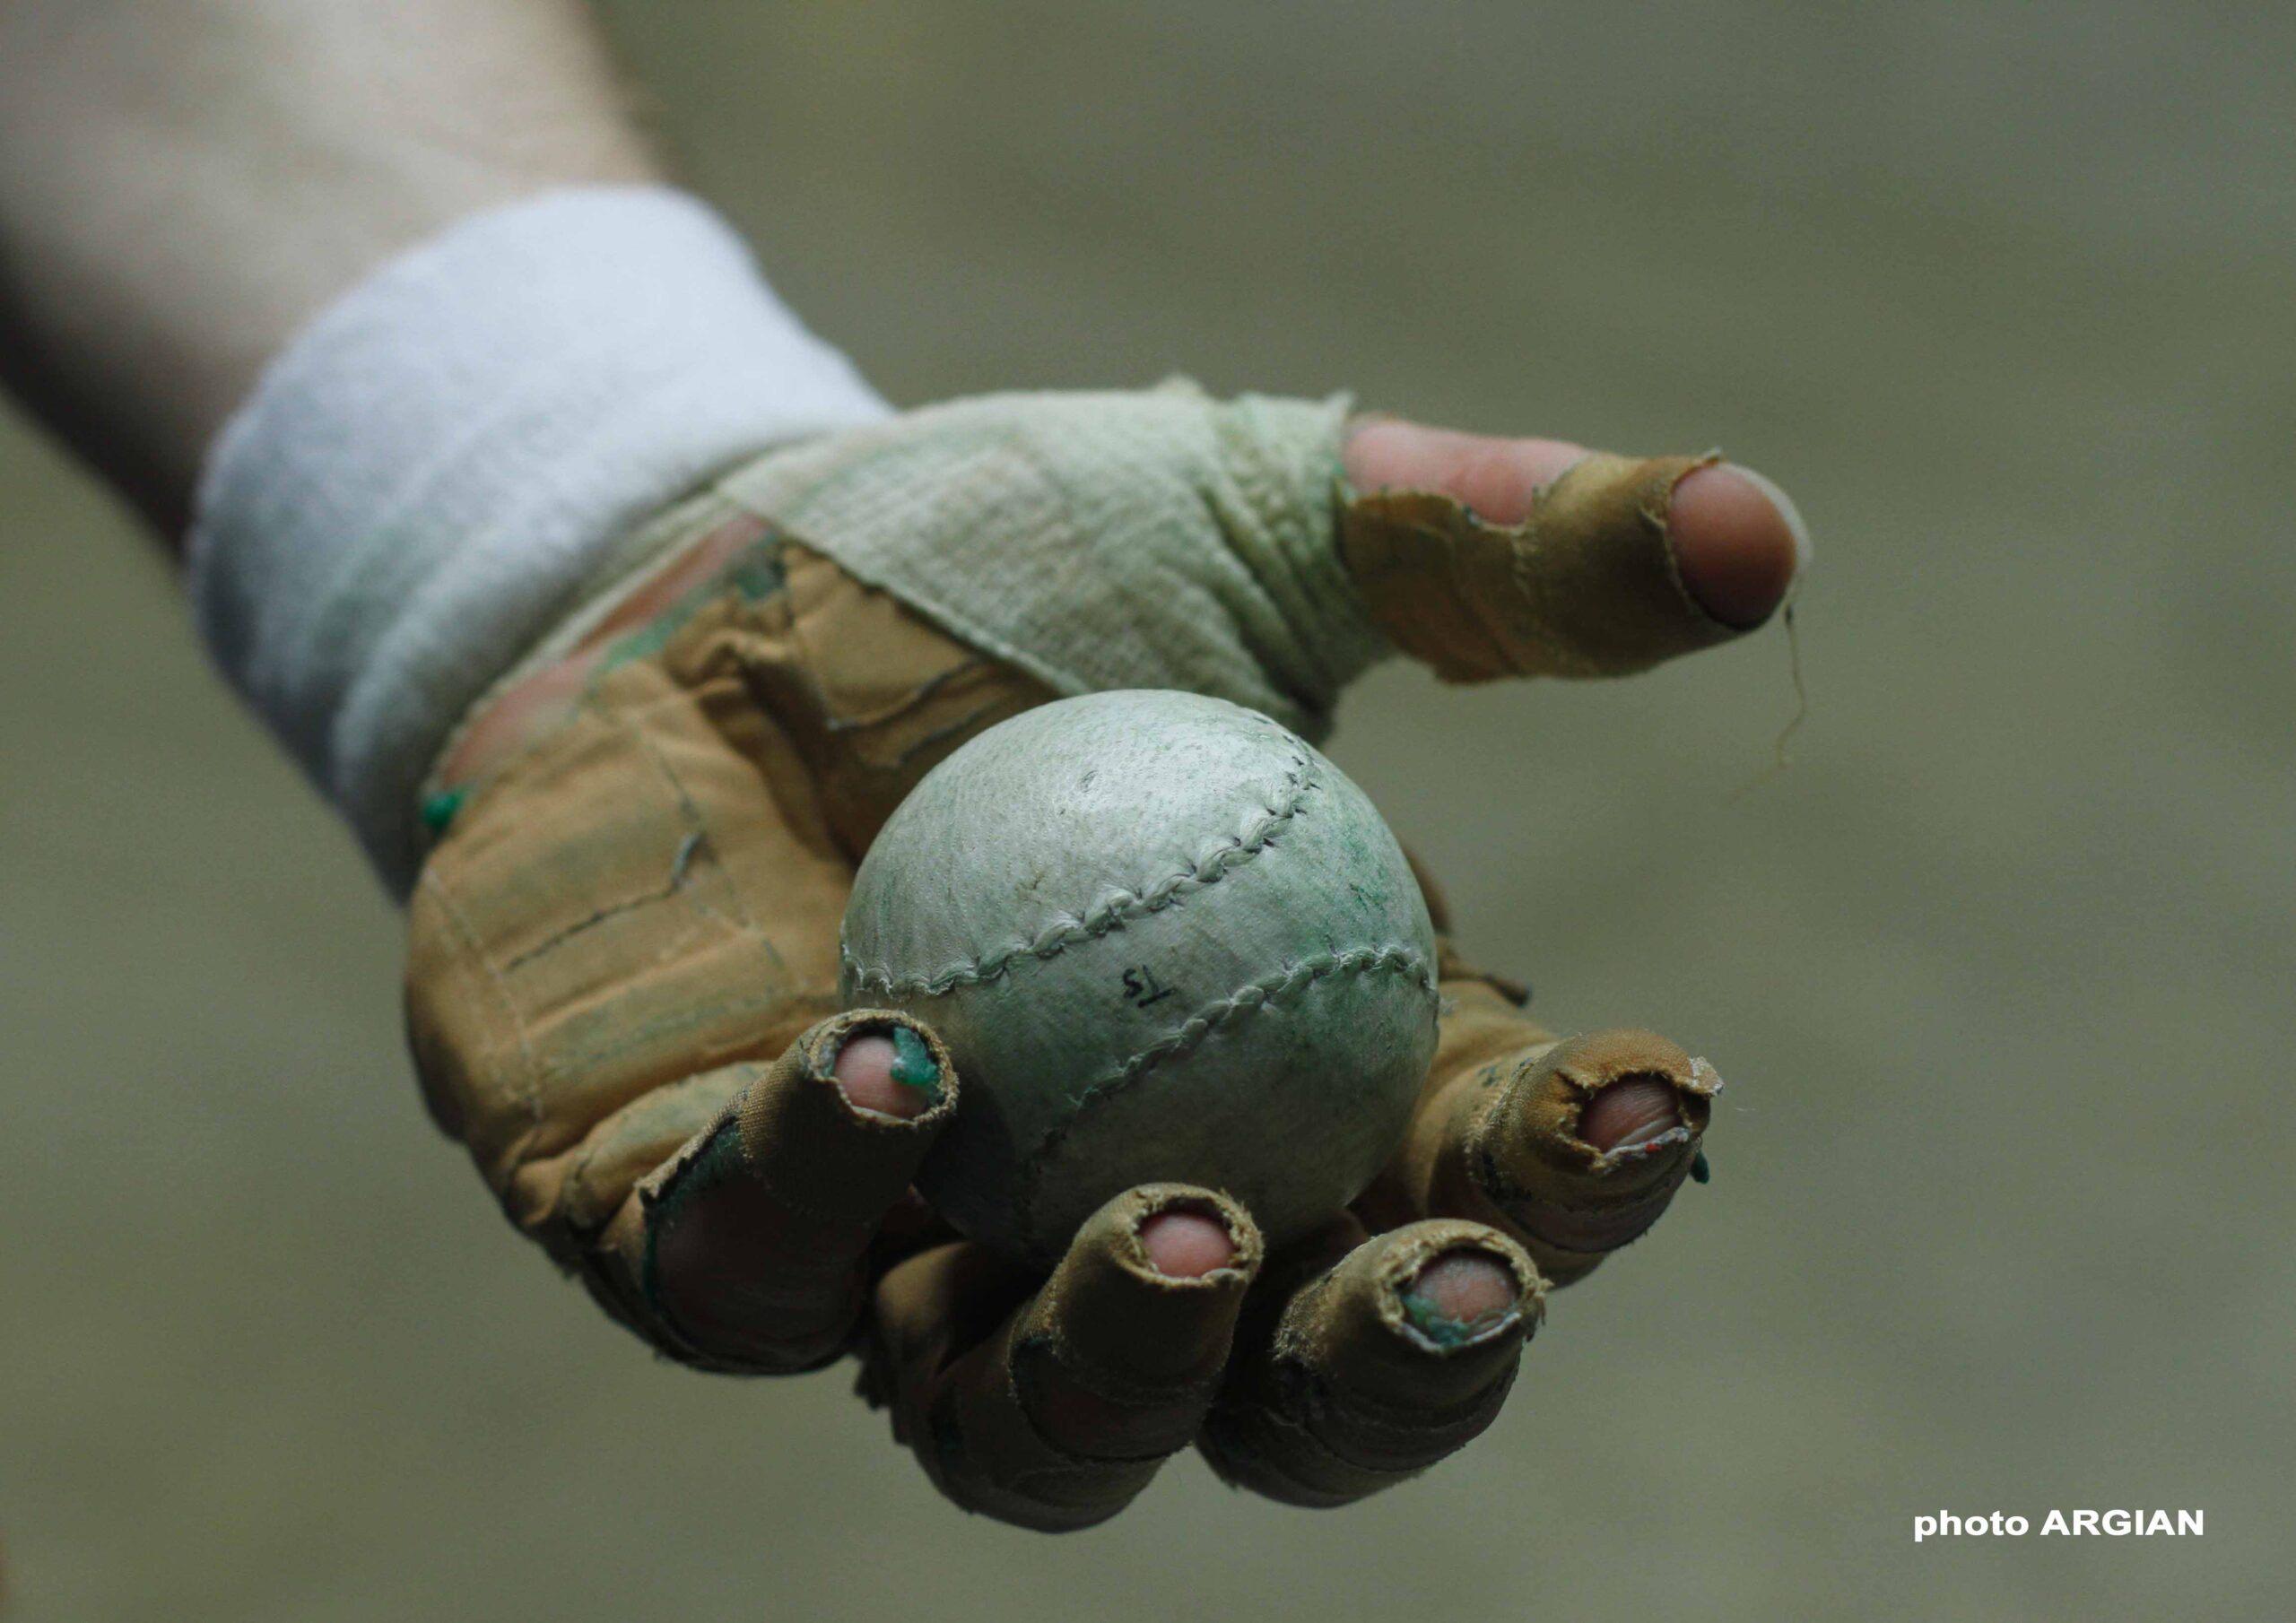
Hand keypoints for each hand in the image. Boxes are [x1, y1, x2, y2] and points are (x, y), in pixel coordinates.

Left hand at [404, 387, 1802, 1529]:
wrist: (699, 551)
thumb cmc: (1016, 553)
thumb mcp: (1269, 525)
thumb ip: (1493, 551)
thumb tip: (1758, 535)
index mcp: (1296, 1082)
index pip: (1472, 1191)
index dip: (1581, 1182)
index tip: (1654, 1087)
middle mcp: (1116, 1210)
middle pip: (1281, 1402)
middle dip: (1385, 1381)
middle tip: (1437, 1273)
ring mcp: (904, 1252)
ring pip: (1031, 1430)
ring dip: (1120, 1369)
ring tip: (1171, 1222)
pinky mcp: (691, 1227)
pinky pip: (755, 1285)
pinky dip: (821, 1207)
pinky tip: (880, 1068)